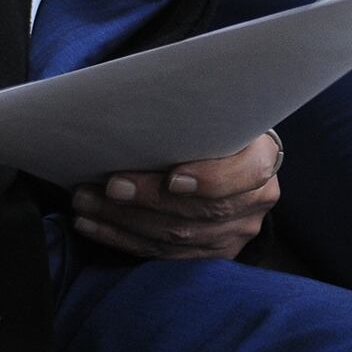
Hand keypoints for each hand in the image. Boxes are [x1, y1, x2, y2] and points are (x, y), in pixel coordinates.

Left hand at [69, 131, 282, 261]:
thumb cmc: (215, 124)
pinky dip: (124, 239)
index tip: (173, 178)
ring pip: (177, 236)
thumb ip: (195, 114)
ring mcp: (236, 232)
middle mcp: (257, 201)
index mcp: (264, 156)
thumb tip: (139, 99)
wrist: (231, 154)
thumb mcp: (217, 110)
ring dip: (124, 221)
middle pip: (202, 210)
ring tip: (86, 204)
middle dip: (147, 200)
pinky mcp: (211, 253)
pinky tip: (93, 225)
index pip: (248, 173)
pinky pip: (164, 253)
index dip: (212, 180)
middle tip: (108, 186)